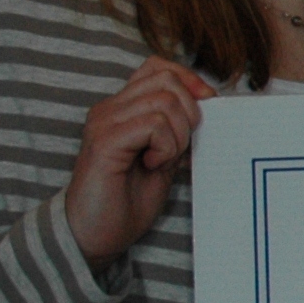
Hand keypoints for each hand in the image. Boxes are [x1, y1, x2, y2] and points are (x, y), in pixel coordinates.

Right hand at [65, 58, 216, 268]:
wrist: (95, 235)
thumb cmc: (128, 200)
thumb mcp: (164, 157)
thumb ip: (178, 129)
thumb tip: (208, 102)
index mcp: (122, 108)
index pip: (157, 67)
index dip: (188, 80)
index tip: (205, 108)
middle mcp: (109, 109)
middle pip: (166, 80)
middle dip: (188, 112)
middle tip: (178, 147)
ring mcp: (104, 123)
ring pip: (164, 101)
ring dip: (177, 135)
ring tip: (161, 160)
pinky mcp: (104, 142)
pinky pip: (152, 125)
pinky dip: (165, 147)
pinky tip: (152, 165)